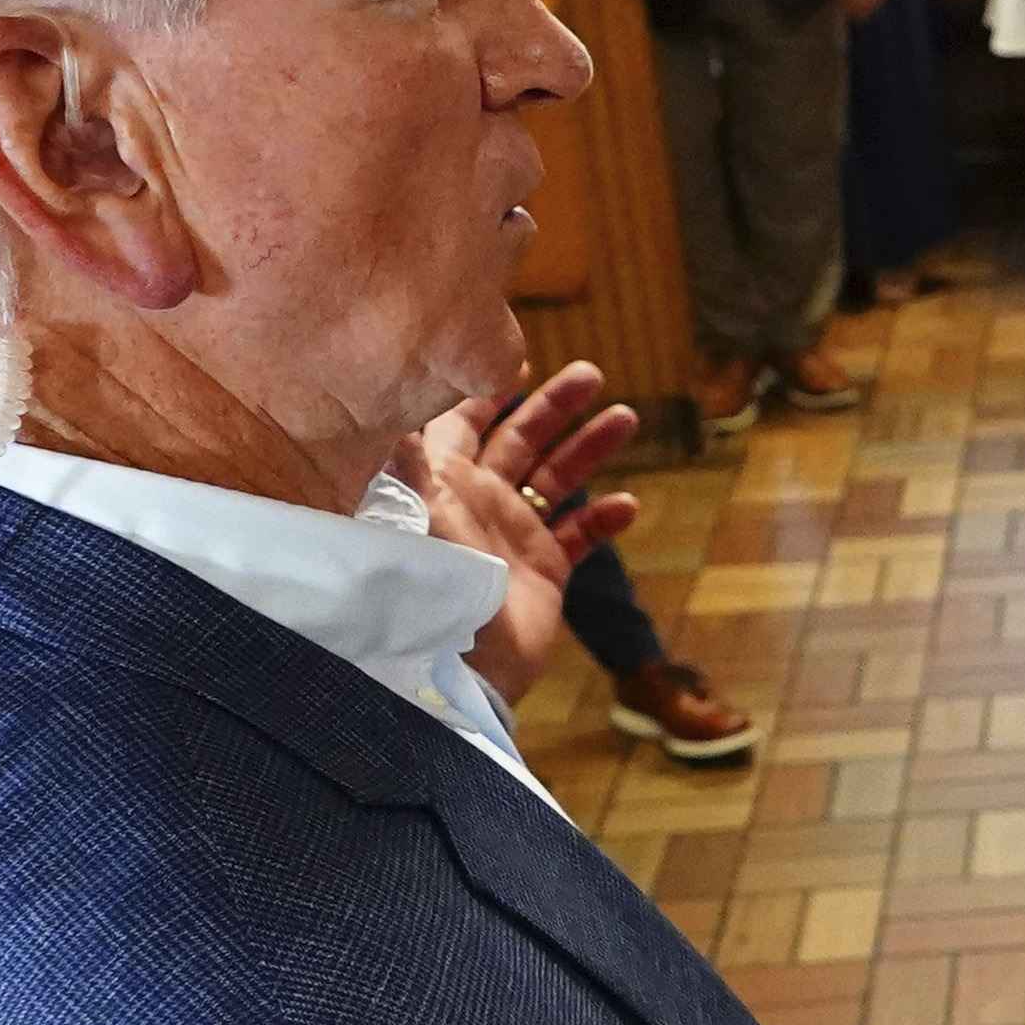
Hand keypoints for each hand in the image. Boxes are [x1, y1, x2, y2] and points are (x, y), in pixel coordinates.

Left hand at [402, 364, 644, 693]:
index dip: (486, 388)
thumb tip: (396, 400)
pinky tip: (628, 506)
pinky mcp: (543, 571)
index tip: (516, 357)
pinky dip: (603, 519)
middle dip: (555, 405)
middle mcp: (479, 501)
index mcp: (443, 481)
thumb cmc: (427, 585)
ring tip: (626, 417)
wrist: (455, 666)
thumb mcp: (414, 509)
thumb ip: (411, 456)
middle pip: (521, 438)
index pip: (462, 421)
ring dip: (590, 448)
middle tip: (591, 374)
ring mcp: (512, 535)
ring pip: (557, 478)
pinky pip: (578, 536)